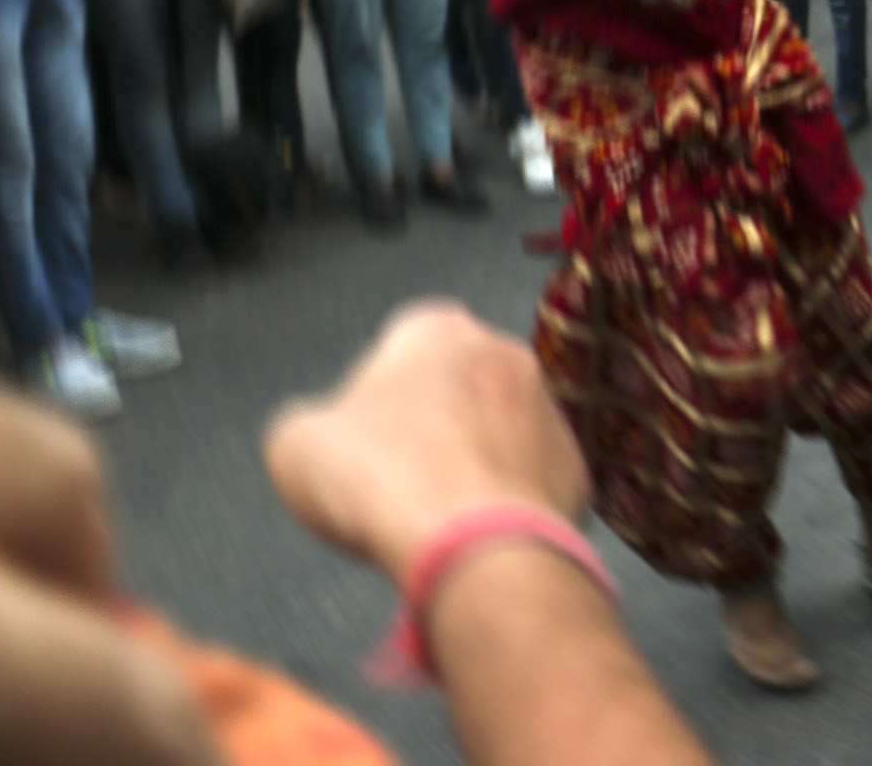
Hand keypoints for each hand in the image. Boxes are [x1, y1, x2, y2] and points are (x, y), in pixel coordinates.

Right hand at [262, 300, 589, 583]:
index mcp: (436, 328)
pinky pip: (533, 479)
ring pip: (501, 429)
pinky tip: (480, 533)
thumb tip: (322, 435)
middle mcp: (505, 351)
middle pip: (457, 385)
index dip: (373, 393)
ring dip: (474, 458)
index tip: (359, 440)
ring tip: (438, 512)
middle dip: (432, 423)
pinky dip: (509, 501)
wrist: (478, 544)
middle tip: (396, 478)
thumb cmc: (380, 479)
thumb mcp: (296, 446)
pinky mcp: (576, 467)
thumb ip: (307, 424)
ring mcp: (550, 407)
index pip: (399, 343)